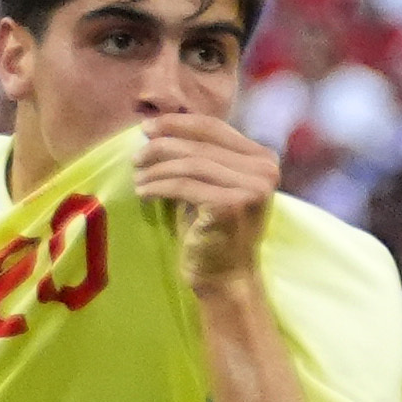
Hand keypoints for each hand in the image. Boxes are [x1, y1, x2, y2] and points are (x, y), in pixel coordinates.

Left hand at [132, 113, 281, 296]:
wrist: (225, 277)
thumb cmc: (213, 231)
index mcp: (263, 159)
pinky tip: (143, 192)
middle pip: (200, 145)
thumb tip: (160, 130)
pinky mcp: (232, 205)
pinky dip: (158, 186)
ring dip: (157, 168)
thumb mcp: (210, 186)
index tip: (147, 128)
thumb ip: (200, 157)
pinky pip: (184, 185)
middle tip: (136, 156)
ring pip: (191, 164)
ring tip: (137, 176)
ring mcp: (252, 187)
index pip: (215, 127)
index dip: (177, 124)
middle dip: (162, 146)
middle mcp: (265, 170)